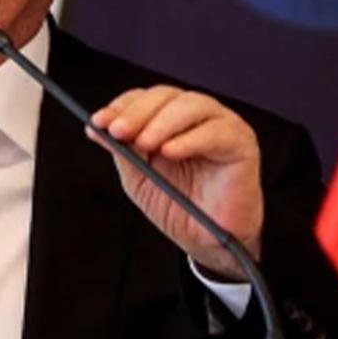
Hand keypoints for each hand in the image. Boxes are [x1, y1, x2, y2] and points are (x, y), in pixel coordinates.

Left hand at [88, 86, 262, 279]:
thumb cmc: (179, 206)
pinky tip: (171, 151)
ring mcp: (220, 126)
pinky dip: (190, 139)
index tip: (99, 121)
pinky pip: (216, 132)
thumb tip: (97, 128)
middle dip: (137, 112)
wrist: (210, 242)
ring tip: (143, 143)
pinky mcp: (240, 143)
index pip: (144, 99)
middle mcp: (195, 118)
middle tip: (118, 131)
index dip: (121, 106)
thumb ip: (123, 152)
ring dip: (161, 123)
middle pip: (165, 96)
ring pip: (190, 105)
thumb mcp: (140, 179)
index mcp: (169, 121)